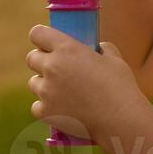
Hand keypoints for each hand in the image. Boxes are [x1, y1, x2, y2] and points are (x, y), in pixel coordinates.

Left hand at [26, 25, 147, 143]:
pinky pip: (37, 106)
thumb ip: (100, 49)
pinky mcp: (45, 112)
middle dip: (42, 62)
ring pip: (34, 83)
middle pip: (32, 58)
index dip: (42, 38)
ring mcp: (46, 91)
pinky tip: (62, 109)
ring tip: (64, 92)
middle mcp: (52, 67)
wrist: (120, 120)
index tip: (49, 44)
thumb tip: (96, 49)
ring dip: (44, 85)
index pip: (37, 33)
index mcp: (67, 49)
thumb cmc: (120, 87)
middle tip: (58, 69)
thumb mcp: (113, 58)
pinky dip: (46, 107)